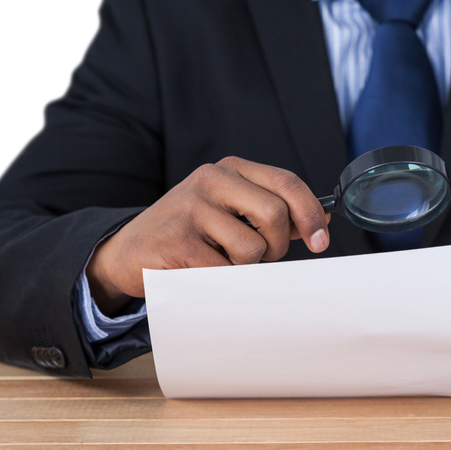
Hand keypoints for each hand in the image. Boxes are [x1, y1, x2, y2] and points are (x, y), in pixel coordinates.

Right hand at [86, 157, 329, 314]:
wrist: (129, 251)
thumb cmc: (190, 233)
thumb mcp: (231, 212)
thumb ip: (274, 215)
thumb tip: (321, 223)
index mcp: (230, 169)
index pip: (286, 183)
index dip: (310, 214)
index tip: (320, 241)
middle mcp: (211, 180)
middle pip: (275, 215)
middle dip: (277, 246)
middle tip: (261, 257)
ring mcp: (191, 207)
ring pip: (252, 248)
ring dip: (247, 267)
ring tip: (223, 261)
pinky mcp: (178, 239)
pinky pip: (225, 270)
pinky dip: (223, 280)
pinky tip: (203, 270)